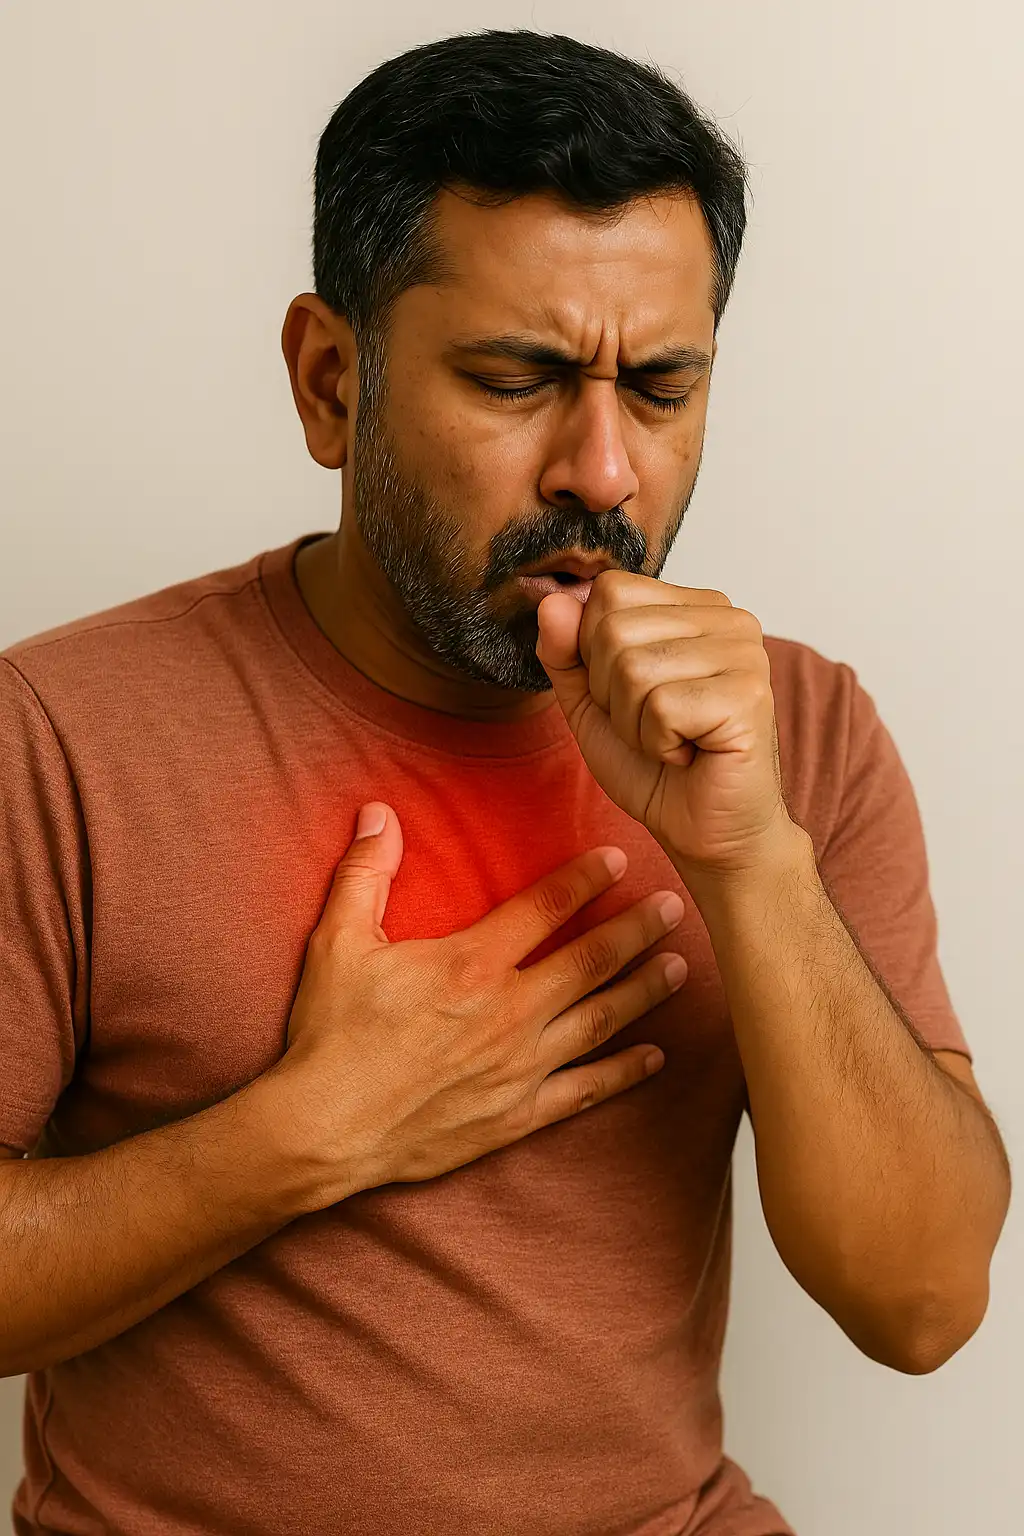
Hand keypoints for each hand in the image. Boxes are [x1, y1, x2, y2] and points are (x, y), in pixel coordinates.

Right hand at [266, 804, 687, 1197]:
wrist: (324, 1130)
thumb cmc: (330, 1036)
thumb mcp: (337, 943)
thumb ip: (365, 873)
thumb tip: (378, 812)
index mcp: (470, 964)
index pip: (544, 908)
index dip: (585, 879)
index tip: (618, 858)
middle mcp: (508, 1012)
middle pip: (591, 961)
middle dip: (638, 930)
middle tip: (675, 908)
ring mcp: (519, 1066)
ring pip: (601, 1020)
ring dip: (644, 991)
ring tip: (680, 968)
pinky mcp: (517, 1114)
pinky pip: (585, 1090)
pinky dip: (625, 1072)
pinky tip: (655, 1057)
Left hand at [535, 571, 797, 880]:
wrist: (705, 832)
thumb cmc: (656, 768)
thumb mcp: (591, 702)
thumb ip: (566, 651)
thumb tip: (552, 602)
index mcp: (696, 607)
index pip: (609, 590)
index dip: (595, 653)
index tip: (632, 696)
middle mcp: (729, 619)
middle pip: (614, 629)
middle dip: (611, 694)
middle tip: (652, 726)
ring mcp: (745, 654)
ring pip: (633, 669)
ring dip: (633, 724)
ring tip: (671, 741)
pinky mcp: (748, 695)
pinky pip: (660, 707)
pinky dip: (658, 744)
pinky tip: (688, 755)